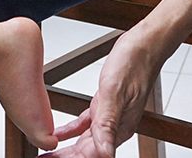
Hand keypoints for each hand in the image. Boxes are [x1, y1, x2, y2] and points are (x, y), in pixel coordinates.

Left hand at [43, 29, 160, 157]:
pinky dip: (71, 130)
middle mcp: (115, 126)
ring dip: (66, 148)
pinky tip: (59, 134)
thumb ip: (108, 124)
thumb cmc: (134, 64)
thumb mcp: (116, 93)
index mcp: (120, 128)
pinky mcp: (105, 105)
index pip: (94, 154)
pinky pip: (85, 124)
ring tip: (47, 153)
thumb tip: (105, 153)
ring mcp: (110, 116)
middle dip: (65, 157)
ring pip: (85, 140)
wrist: (144, 45)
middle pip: (86, 151)